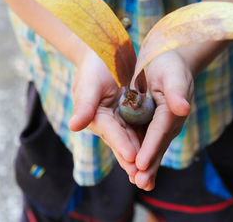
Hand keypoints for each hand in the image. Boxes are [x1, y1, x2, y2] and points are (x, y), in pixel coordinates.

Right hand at [68, 50, 140, 178]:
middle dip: (133, 162)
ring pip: (134, 142)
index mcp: (96, 118)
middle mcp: (110, 124)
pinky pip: (143, 131)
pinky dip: (149, 144)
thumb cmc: (94, 67)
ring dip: (142, 159)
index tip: (131, 156)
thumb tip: (74, 126)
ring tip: (150, 176)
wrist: (105, 54)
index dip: (121, 144)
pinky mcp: (134, 117)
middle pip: (123, 144)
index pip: (111, 132)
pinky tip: (159, 156)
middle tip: (143, 178)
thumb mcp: (90, 84)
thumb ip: (85, 105)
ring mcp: (122, 121)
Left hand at [133, 50, 193, 190]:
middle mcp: (170, 122)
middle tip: (140, 183)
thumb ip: (177, 91)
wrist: (170, 62)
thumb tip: (184, 108)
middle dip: (149, 165)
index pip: (159, 132)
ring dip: (147, 166)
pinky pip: (149, 143)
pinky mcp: (155, 125)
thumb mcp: (172, 73)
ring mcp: (164, 126)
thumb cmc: (170, 65)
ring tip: (140, 183)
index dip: (150, 148)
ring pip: (154, 148)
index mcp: (172, 110)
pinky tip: (137, 169)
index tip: (141, 164)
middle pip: (158, 145)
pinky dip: (144, 157)